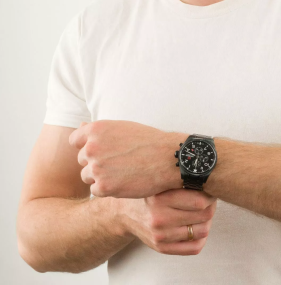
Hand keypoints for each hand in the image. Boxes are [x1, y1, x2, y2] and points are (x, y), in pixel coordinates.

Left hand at [68, 120, 184, 197]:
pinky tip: (124, 182)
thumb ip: (99, 130)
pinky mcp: (103, 187)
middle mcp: (92, 147)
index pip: (75, 140)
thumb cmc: (148, 141)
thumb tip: (80, 126)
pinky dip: (108, 189)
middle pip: (82, 160)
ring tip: (122, 172)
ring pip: (87, 176)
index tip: (101, 151)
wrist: (168, 158)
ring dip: (100, 177)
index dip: (87, 146)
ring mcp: (96, 168)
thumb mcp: (122, 127)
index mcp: (96, 129)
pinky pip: (96, 191)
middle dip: (96, 162)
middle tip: (118, 162)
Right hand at [118, 188, 217, 254]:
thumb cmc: (149, 193)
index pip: (200, 201)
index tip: (211, 189)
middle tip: (210, 199)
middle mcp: (160, 219)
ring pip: (203, 231)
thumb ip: (181, 181)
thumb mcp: (161, 182)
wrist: (125, 212)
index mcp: (161, 198)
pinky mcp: (162, 248)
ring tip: (202, 212)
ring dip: (208, 221)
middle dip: (211, 206)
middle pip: (204, 216)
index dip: (211, 195)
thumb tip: (211, 182)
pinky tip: (196, 226)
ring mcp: (161, 236)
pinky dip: (202, 237)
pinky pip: (195, 247)